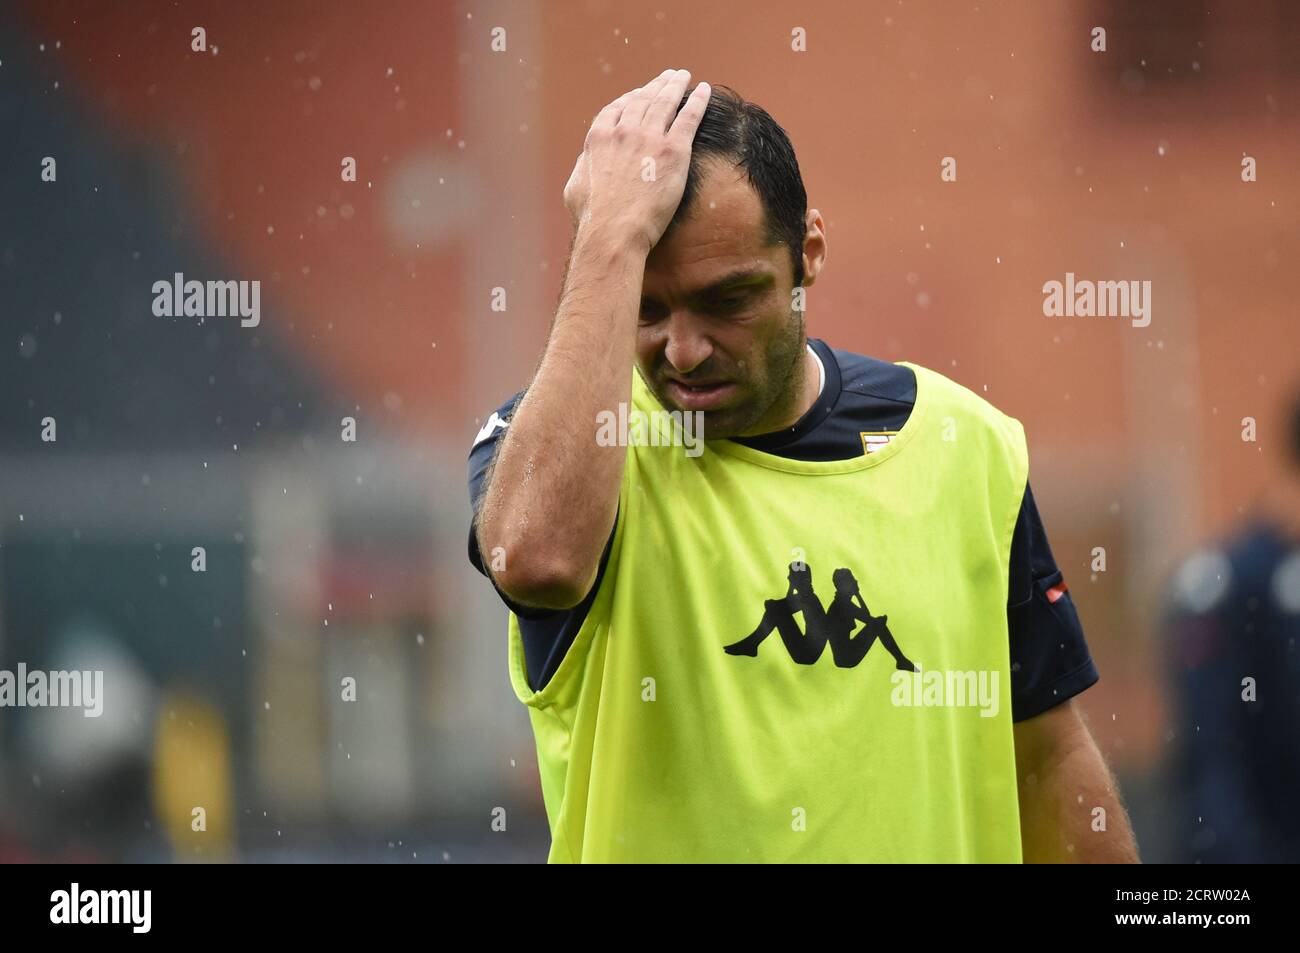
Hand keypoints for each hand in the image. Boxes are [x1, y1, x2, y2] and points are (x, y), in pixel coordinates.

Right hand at [563, 69, 711, 253]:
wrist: (614, 231)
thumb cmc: (593, 218)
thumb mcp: (575, 188)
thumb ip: (583, 167)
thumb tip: (586, 159)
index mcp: (599, 138)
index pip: (617, 109)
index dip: (631, 97)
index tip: (641, 92)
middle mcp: (624, 131)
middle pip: (643, 100)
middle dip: (656, 85)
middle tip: (668, 77)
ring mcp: (650, 138)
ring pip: (666, 102)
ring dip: (676, 85)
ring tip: (684, 76)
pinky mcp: (674, 150)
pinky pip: (689, 117)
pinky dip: (698, 101)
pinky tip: (705, 90)